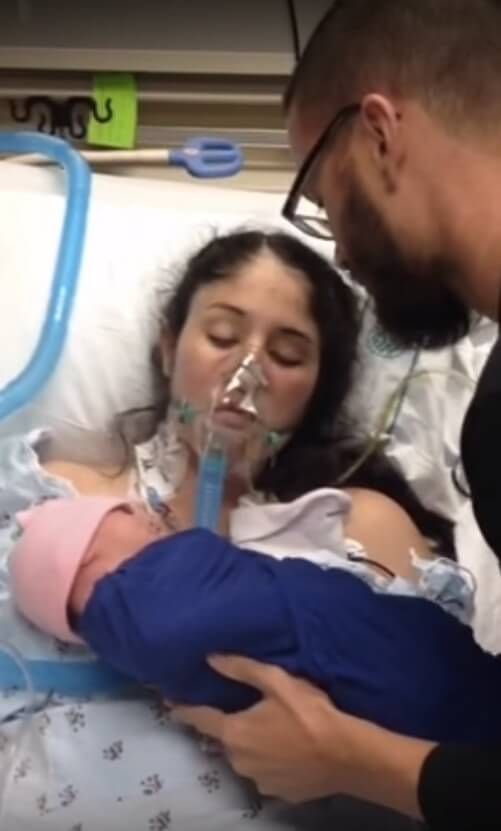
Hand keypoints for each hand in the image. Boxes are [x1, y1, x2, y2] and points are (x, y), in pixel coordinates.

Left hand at [172, 655, 431, 816]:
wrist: (346, 755)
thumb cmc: (308, 712)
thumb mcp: (276, 680)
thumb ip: (241, 669)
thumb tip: (210, 658)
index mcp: (234, 732)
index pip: (200, 719)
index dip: (185, 710)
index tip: (171, 703)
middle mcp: (239, 760)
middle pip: (226, 739)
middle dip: (231, 726)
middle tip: (248, 710)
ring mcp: (258, 781)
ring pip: (247, 757)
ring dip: (253, 745)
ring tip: (274, 729)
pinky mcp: (279, 793)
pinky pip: (267, 773)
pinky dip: (272, 761)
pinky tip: (290, 750)